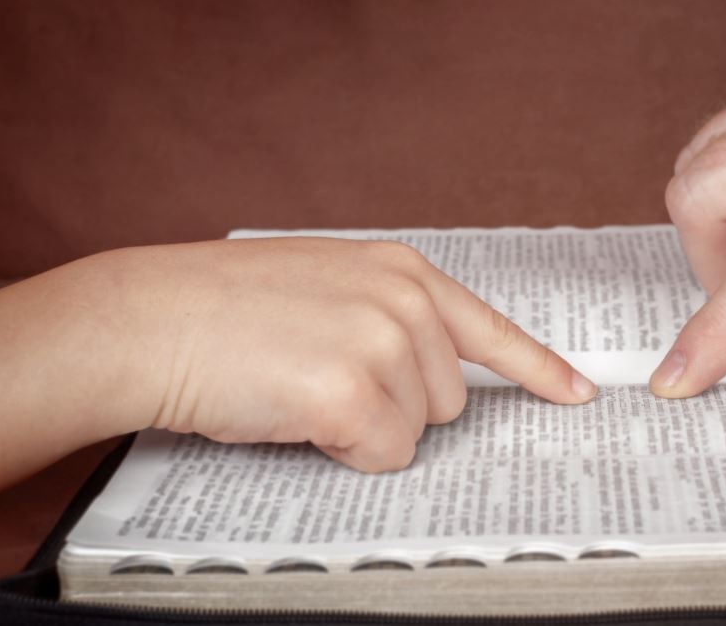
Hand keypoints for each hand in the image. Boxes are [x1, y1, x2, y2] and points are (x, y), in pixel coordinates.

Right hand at [0, 238, 594, 504]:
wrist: (148, 319)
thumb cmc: (222, 308)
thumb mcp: (325, 284)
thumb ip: (388, 313)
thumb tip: (431, 376)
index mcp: (401, 270)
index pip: (490, 329)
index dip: (539, 370)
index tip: (578, 395)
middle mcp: (405, 299)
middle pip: (450, 400)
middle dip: (395, 406)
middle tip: (321, 377)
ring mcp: (382, 343)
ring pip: (417, 432)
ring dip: (365, 428)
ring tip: (300, 387)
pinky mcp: (353, 392)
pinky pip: (384, 455)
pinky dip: (344, 451)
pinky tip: (295, 413)